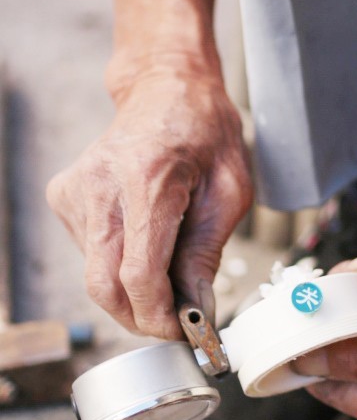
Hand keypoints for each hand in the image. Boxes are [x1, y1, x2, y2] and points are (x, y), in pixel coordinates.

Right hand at [46, 69, 252, 337]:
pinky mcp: (64, 196)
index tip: (183, 331)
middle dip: (139, 318)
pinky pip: (89, 254)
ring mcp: (76, 189)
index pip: (138, 274)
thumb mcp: (229, 193)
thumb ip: (206, 254)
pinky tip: (143, 241)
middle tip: (174, 324)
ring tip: (167, 274)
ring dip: (131, 293)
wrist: (167, 88)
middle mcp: (100, 185)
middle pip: (104, 285)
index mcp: (147, 180)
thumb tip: (196, 311)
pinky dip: (117, 264)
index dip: (158, 316)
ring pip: (94, 275)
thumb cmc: (205, 135)